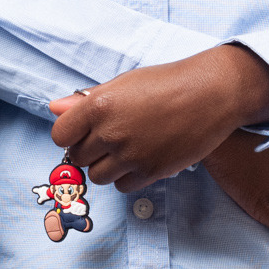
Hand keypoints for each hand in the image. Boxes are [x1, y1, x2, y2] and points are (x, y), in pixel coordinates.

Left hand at [49, 45, 268, 194]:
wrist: (212, 93)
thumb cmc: (167, 82)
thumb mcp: (124, 83)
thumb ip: (87, 101)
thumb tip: (55, 109)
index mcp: (99, 105)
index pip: (61, 136)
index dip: (70, 135)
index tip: (82, 132)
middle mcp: (111, 133)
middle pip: (78, 158)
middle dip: (90, 150)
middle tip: (110, 138)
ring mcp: (131, 155)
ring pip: (98, 177)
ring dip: (107, 166)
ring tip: (127, 148)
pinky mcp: (151, 172)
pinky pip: (122, 186)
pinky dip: (127, 177)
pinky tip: (141, 159)